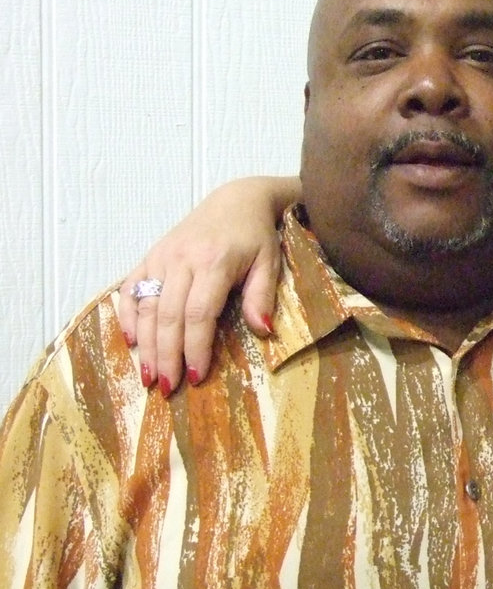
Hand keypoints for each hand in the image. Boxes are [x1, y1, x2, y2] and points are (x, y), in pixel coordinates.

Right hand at [118, 176, 298, 393]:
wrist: (236, 201)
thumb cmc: (256, 236)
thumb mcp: (269, 263)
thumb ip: (262, 296)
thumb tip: (263, 331)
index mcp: (213, 263)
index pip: (199, 313)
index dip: (196, 347)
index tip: (198, 377)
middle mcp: (181, 260)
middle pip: (168, 315)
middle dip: (166, 355)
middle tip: (167, 387)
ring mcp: (161, 257)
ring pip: (146, 306)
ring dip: (145, 344)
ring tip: (148, 376)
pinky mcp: (150, 255)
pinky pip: (130, 288)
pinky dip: (127, 315)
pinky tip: (131, 342)